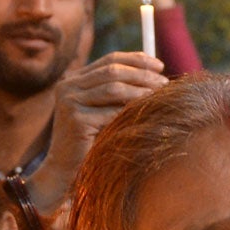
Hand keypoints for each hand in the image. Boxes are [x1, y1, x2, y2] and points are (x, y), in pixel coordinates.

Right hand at [37, 53, 166, 199]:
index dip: (136, 60)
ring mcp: (69, 101)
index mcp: (73, 79)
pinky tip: (145, 115)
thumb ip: (119, 91)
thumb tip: (155, 74)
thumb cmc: (90, 140)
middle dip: (142, 75)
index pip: (109, 60)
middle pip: (112, 71)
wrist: (65, 169)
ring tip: (158, 96)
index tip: (159, 66)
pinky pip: (111, 111)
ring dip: (140, 91)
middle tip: (164, 83)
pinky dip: (131, 111)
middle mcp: (67, 86)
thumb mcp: (103, 109)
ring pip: (113, 88)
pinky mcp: (75, 119)